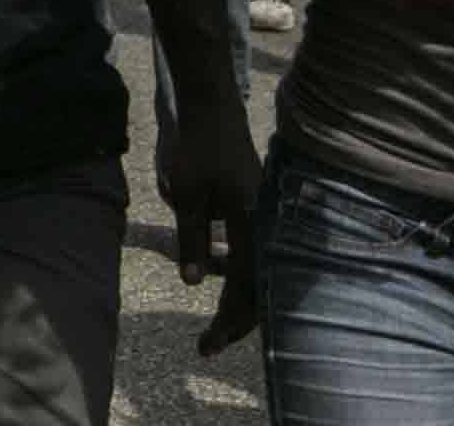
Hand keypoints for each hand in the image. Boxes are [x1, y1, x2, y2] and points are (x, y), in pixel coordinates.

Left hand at [165, 98, 263, 354]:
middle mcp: (267, 225)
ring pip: (260, 273)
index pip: (244, 291)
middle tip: (209, 343)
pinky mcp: (260, 208)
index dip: (226, 324)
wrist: (213, 107)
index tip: (205, 347)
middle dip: (236, 321)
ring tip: (218, 321)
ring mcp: (266, 216)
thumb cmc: (198, 148)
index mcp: (252, 226)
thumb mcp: (186, 195)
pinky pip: (256, 253)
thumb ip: (192, 239)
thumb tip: (194, 284)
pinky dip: (242, 275)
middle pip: (259, 289)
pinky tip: (219, 277)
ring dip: (240, 299)